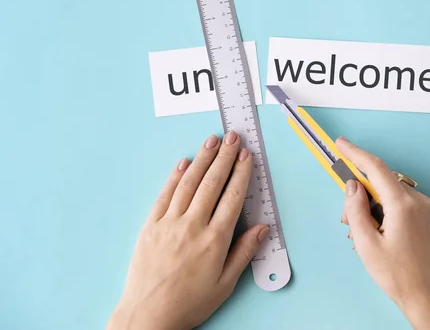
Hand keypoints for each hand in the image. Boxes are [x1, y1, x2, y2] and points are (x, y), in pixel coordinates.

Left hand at [107, 132, 268, 329]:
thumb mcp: (225, 284)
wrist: (148, 316)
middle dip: (224, 157)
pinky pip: (164, 194)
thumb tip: (262, 228)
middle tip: (232, 137)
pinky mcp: (150, 225)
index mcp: (215, 240)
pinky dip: (175, 176)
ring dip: (202, 159)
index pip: (232, 197)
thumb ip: (244, 252)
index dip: (240, 172)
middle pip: (212, 183)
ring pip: (189, 183)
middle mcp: (192, 225)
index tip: (246, 155)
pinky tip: (184, 163)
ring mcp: (169, 223)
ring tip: (211, 141)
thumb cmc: (189, 303)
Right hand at [337, 137, 429, 329]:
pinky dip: (382, 209)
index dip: (356, 153)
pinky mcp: (426, 216)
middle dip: (359, 193)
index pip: (375, 168)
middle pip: (380, 182)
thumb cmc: (396, 274)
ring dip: (370, 204)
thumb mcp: (366, 243)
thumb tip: (352, 186)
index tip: (340, 144)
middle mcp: (417, 200)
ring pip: (388, 192)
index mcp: (402, 204)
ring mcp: (424, 207)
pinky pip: (398, 202)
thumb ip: (357, 210)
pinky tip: (373, 231)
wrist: (426, 295)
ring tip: (359, 233)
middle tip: (346, 220)